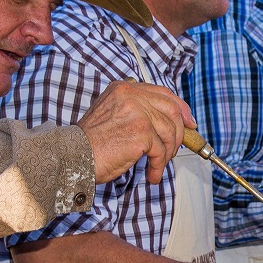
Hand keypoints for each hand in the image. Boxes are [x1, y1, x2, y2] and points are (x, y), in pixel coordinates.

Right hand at [76, 80, 193, 184]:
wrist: (73, 156)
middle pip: (172, 111)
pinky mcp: (141, 133)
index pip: (163, 93)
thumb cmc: (89, 143)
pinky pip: (161, 151)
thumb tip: (163, 122)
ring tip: (157, 165)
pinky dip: (159, 166)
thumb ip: (134, 111)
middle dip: (180, 132)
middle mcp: (131, 96)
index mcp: (124, 89)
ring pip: (169, 133)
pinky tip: (152, 174)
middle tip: (177, 149)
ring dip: (167, 154)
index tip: (189, 122)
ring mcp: (137, 113)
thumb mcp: (110, 115)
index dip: (180, 108)